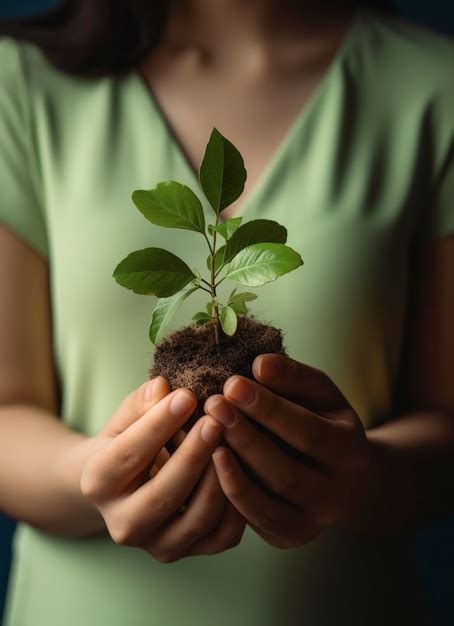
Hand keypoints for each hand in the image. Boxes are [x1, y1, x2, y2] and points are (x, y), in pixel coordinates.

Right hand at [80, 376, 245, 561]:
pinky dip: (238, 505)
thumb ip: (141, 404)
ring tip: (233, 441)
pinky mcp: (188, 551)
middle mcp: (123, 525)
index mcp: (97, 484)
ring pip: (197, 519)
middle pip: (163, 495)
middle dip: (193, 455)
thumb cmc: (127, 441)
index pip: (128, 454)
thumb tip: (162, 387)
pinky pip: (222, 536)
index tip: (187, 396)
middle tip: (216, 421)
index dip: (159, 424)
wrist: (124, 488)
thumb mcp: (125, 419)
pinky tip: (244, 468)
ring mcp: (157, 545)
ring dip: (219, 478)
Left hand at [204, 354, 379, 547]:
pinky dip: (230, 493)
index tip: (232, 383)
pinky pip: (254, 520)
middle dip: (245, 437)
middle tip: (212, 405)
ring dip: (232, 468)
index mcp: (351, 453)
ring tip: (204, 432)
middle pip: (286, 473)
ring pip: (267, 503)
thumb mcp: (323, 396)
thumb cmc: (327, 423)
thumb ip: (295, 377)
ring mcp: (311, 523)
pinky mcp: (288, 536)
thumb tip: (259, 365)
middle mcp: (335, 496)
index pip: (309, 433)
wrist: (350, 480)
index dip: (270, 410)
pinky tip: (210, 461)